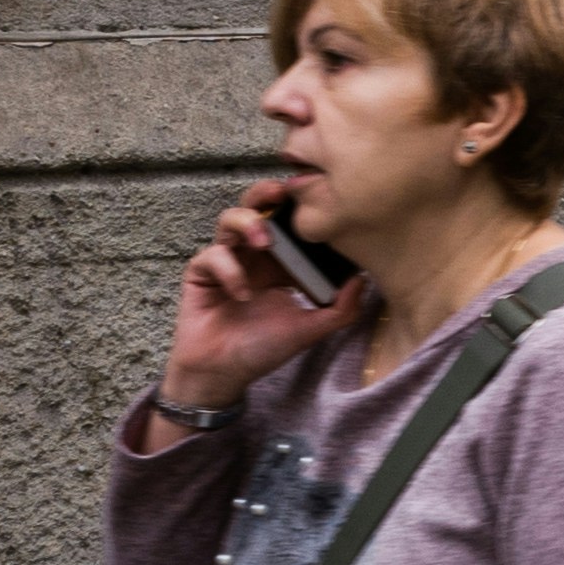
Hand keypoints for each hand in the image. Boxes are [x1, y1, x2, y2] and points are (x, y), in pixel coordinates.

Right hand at [159, 188, 365, 414]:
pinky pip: (211, 255)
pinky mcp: (200, 271)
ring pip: (230, 220)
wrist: (223, 373)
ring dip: (247, 223)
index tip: (316, 197)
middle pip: (257, 208)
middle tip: (282, 191)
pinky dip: (227, 269)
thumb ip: (339, 310)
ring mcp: (226, 260)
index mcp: (281, 264)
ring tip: (263, 241)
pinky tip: (240, 294)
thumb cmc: (263, 349)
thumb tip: (363, 280)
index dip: (299, 210)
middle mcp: (253, 257)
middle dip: (266, 194)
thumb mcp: (309, 330)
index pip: (290, 226)